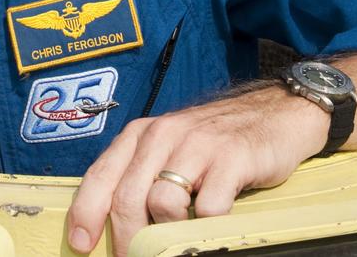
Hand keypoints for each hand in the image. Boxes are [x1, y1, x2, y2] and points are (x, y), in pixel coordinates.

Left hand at [65, 86, 326, 255]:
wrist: (273, 112)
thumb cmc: (214, 142)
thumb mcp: (170, 149)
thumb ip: (141, 177)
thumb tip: (115, 225)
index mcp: (141, 134)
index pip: (101, 175)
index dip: (86, 213)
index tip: (83, 244)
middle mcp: (164, 134)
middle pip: (128, 197)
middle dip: (127, 239)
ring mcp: (198, 144)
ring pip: (162, 202)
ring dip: (165, 233)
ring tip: (176, 241)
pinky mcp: (233, 157)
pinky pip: (209, 206)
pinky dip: (206, 226)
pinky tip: (210, 226)